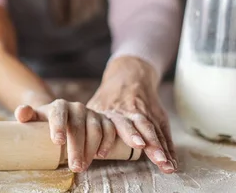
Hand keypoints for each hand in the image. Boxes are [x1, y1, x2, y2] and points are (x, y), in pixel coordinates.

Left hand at [15, 99, 116, 172]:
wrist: (61, 117)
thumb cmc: (45, 121)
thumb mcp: (34, 118)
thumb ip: (25, 114)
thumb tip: (21, 113)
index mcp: (58, 106)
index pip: (58, 114)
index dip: (58, 126)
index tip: (57, 142)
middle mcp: (76, 107)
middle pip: (77, 126)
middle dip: (77, 148)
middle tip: (74, 166)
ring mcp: (91, 113)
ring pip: (95, 129)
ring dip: (91, 149)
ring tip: (84, 165)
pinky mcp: (103, 119)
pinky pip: (109, 130)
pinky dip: (107, 142)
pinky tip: (100, 155)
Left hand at [87, 56, 176, 173]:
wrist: (130, 76)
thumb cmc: (109, 98)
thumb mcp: (96, 105)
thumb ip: (87, 123)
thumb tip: (69, 144)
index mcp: (113, 109)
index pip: (120, 122)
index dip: (128, 133)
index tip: (137, 145)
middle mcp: (131, 110)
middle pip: (141, 125)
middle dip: (149, 141)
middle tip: (155, 157)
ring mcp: (146, 114)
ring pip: (154, 130)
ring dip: (161, 147)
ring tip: (166, 164)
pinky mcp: (158, 117)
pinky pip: (164, 135)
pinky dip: (169, 149)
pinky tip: (172, 163)